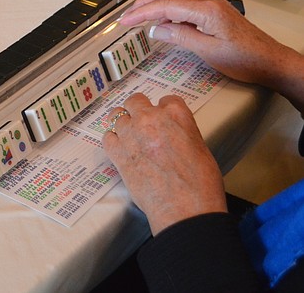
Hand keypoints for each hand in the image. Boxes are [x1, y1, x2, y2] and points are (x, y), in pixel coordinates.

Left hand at [102, 94, 226, 234]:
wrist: (185, 208)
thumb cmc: (199, 184)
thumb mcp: (200, 147)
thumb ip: (182, 132)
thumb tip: (173, 133)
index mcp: (176, 114)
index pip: (166, 99)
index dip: (164, 109)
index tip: (162, 117)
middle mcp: (150, 118)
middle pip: (135, 101)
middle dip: (138, 110)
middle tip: (142, 122)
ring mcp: (131, 133)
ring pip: (117, 116)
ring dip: (124, 125)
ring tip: (130, 137)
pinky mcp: (117, 152)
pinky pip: (107, 137)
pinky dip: (112, 141)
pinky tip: (120, 148)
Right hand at [119, 0, 302, 88]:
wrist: (271, 61)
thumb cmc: (246, 59)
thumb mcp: (209, 52)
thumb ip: (180, 37)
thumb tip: (156, 29)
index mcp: (207, 11)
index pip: (166, 6)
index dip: (142, 13)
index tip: (125, 21)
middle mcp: (210, 2)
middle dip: (146, 1)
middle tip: (128, 14)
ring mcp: (213, 5)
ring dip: (157, 2)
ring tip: (140, 16)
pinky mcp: (215, 12)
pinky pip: (187, 3)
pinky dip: (170, 8)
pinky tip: (164, 22)